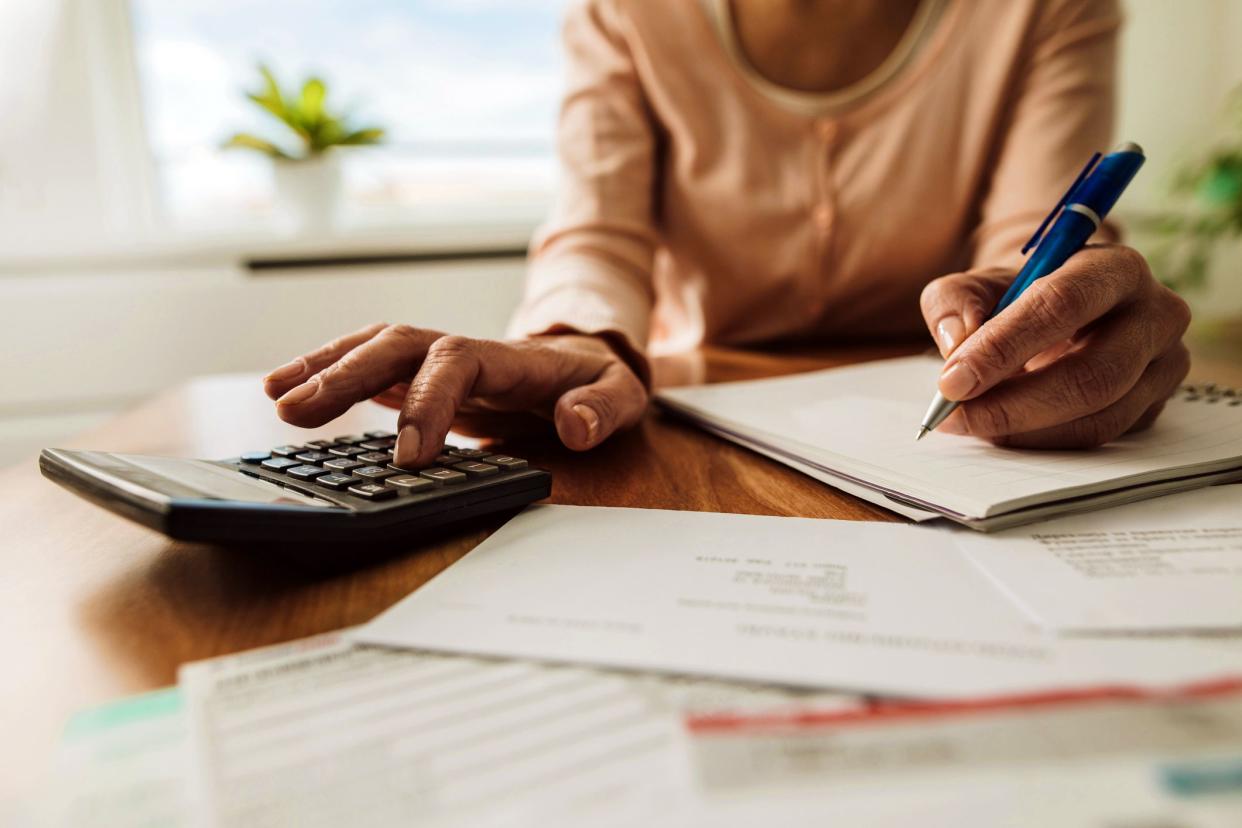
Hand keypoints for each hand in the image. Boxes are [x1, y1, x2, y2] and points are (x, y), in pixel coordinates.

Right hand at [262, 324, 648, 465]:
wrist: (585, 365)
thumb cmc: (598, 383)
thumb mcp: (622, 396)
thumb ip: (603, 408)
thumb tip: (575, 425)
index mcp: (509, 358)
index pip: (457, 364)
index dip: (428, 402)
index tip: (408, 455)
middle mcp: (463, 350)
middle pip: (397, 345)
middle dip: (346, 374)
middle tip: (297, 412)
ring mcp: (436, 359)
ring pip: (373, 348)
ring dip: (323, 367)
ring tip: (275, 396)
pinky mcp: (419, 374)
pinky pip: (367, 365)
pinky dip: (325, 372)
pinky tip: (285, 391)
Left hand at [919, 244, 1190, 448]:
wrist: (1061, 313)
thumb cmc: (1019, 297)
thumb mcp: (976, 285)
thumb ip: (953, 303)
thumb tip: (957, 343)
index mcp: (1114, 268)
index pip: (1062, 305)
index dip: (1003, 346)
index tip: (952, 381)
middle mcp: (1155, 314)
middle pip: (1091, 374)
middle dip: (1012, 404)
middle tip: (955, 416)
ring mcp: (1164, 365)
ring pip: (1099, 417)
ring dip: (1025, 431)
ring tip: (971, 424)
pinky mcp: (1155, 405)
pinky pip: (1099, 437)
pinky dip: (1043, 442)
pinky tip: (1004, 432)